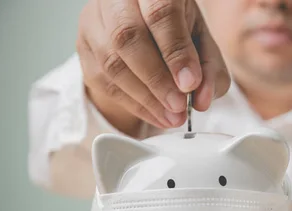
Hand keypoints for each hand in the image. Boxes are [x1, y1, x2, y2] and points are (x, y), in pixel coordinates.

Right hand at [76, 0, 229, 133]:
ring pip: (111, 61)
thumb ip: (208, 68)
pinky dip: (132, 103)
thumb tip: (202, 100)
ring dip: (144, 97)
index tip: (190, 84)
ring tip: (171, 116)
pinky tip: (155, 114)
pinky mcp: (82, 44)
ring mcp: (94, 18)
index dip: (175, 52)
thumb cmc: (178, 30)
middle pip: (128, 36)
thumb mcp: (203, 42)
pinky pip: (102, 80)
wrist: (144, 25)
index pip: (160, 13)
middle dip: (157, 80)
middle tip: (179, 106)